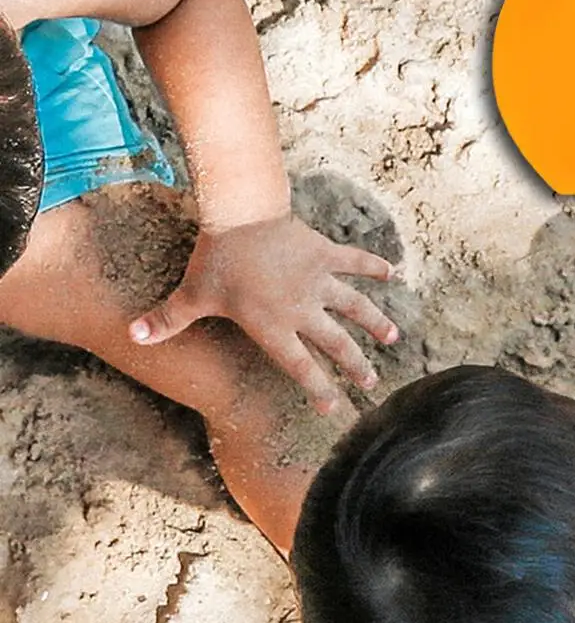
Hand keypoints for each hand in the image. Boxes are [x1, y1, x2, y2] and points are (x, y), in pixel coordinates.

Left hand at [128, 214, 399, 413]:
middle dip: (355, 366)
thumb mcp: (190, 295)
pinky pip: (355, 261)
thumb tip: (132, 337)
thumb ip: (166, 321)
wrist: (243, 216)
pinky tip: (392, 273)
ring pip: (355, 307)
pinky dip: (374, 266)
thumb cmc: (216, 259)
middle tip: (371, 383)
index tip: (333, 406)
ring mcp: (318, 280)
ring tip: (393, 337)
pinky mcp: (325, 253)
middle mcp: (303, 308)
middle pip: (336, 343)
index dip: (318, 389)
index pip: (301, 366)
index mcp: (274, 327)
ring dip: (375, 323)